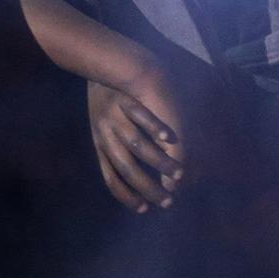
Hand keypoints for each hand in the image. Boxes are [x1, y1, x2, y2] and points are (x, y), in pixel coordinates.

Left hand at [86, 73, 188, 212]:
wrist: (99, 68)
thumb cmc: (105, 102)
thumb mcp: (101, 129)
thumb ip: (116, 150)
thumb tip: (135, 172)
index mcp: (100, 144)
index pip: (111, 178)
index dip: (127, 196)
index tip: (144, 209)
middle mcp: (106, 134)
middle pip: (127, 167)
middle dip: (148, 186)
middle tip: (168, 199)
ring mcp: (116, 117)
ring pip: (137, 144)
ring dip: (159, 161)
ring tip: (178, 173)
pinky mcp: (126, 99)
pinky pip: (141, 115)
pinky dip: (155, 127)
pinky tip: (170, 137)